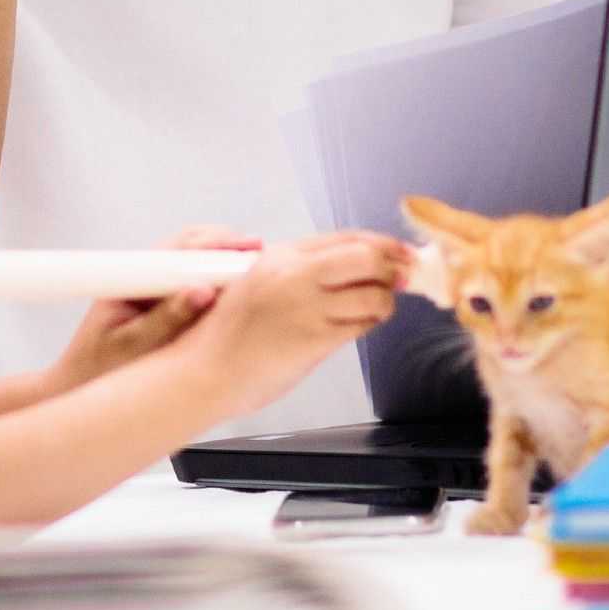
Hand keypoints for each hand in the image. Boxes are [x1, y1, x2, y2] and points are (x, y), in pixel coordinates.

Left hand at [44, 227, 257, 391]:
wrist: (74, 389)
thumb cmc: (96, 371)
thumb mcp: (133, 346)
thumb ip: (167, 318)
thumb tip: (202, 292)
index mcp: (129, 281)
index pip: (179, 250)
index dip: (216, 247)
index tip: (246, 250)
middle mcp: (139, 278)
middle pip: (188, 247)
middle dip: (225, 247)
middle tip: (258, 254)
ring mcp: (149, 289)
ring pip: (192, 263)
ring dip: (221, 263)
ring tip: (253, 270)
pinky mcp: (157, 304)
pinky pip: (190, 283)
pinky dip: (214, 282)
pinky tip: (235, 294)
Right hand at [189, 231, 405, 418]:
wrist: (203, 372)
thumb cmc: (224, 336)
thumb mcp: (255, 285)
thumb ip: (294, 274)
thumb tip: (344, 271)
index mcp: (279, 256)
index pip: (344, 238)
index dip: (380, 243)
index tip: (398, 250)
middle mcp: (294, 274)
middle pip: (366, 256)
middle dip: (393, 265)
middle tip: (405, 276)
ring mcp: (306, 305)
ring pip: (373, 291)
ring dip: (386, 299)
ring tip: (381, 306)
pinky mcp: (315, 337)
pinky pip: (363, 322)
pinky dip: (373, 320)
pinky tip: (367, 322)